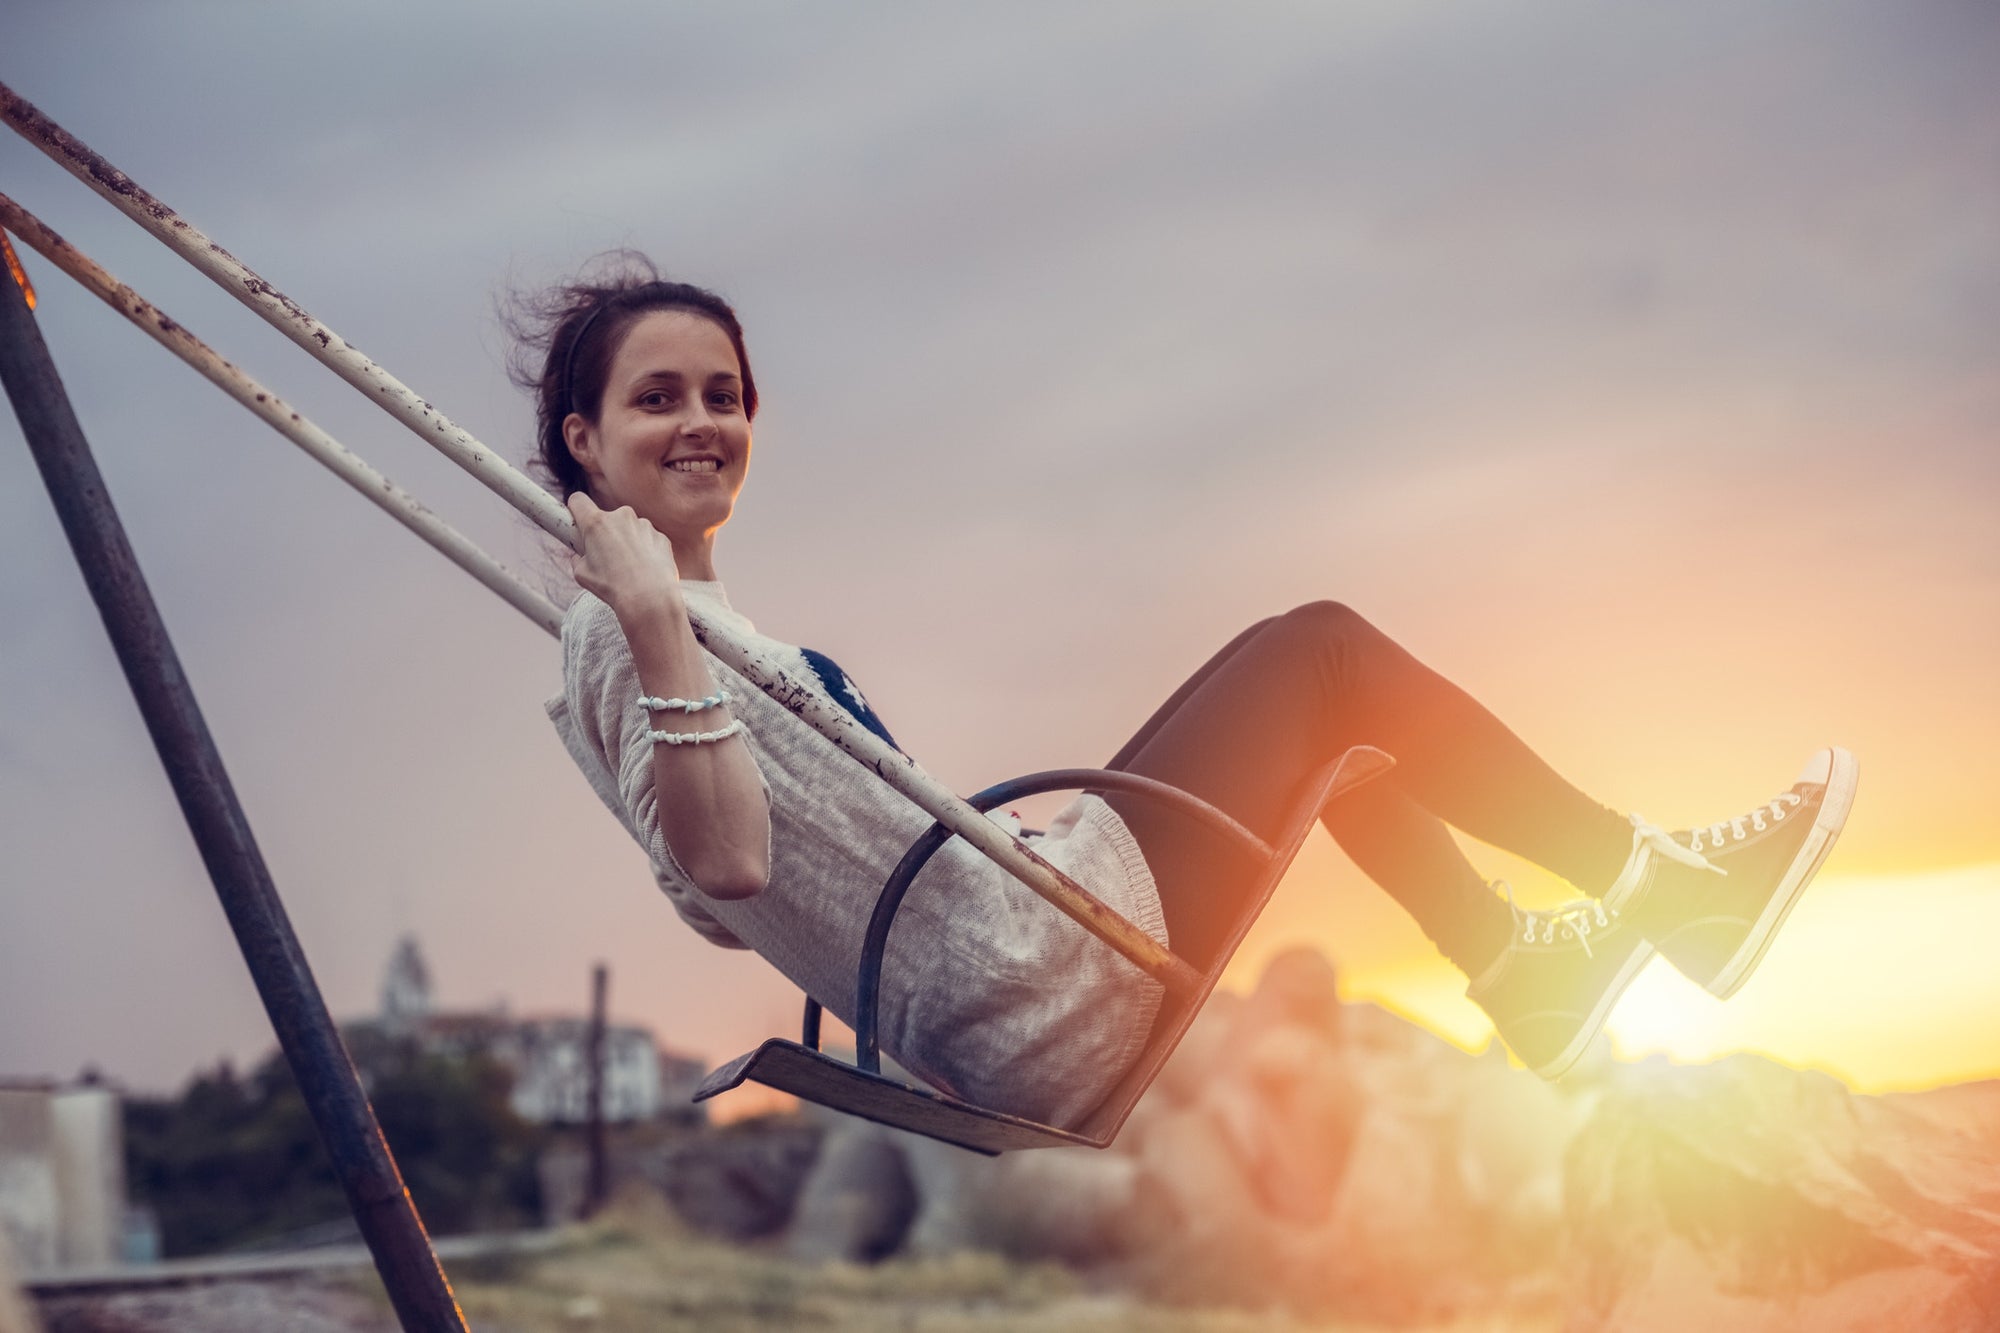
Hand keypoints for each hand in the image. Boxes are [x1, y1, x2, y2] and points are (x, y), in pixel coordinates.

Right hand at [567, 492, 682, 618]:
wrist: (650, 598)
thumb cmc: (612, 587)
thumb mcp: (581, 574)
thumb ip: (578, 558)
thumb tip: (579, 555)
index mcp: (597, 523)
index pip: (578, 500)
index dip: (576, 510)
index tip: (578, 521)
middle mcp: (621, 517)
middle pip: (607, 517)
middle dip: (605, 532)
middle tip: (606, 557)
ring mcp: (644, 524)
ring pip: (629, 528)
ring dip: (626, 541)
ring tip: (629, 568)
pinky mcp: (661, 536)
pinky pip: (647, 539)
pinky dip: (645, 550)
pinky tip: (645, 569)